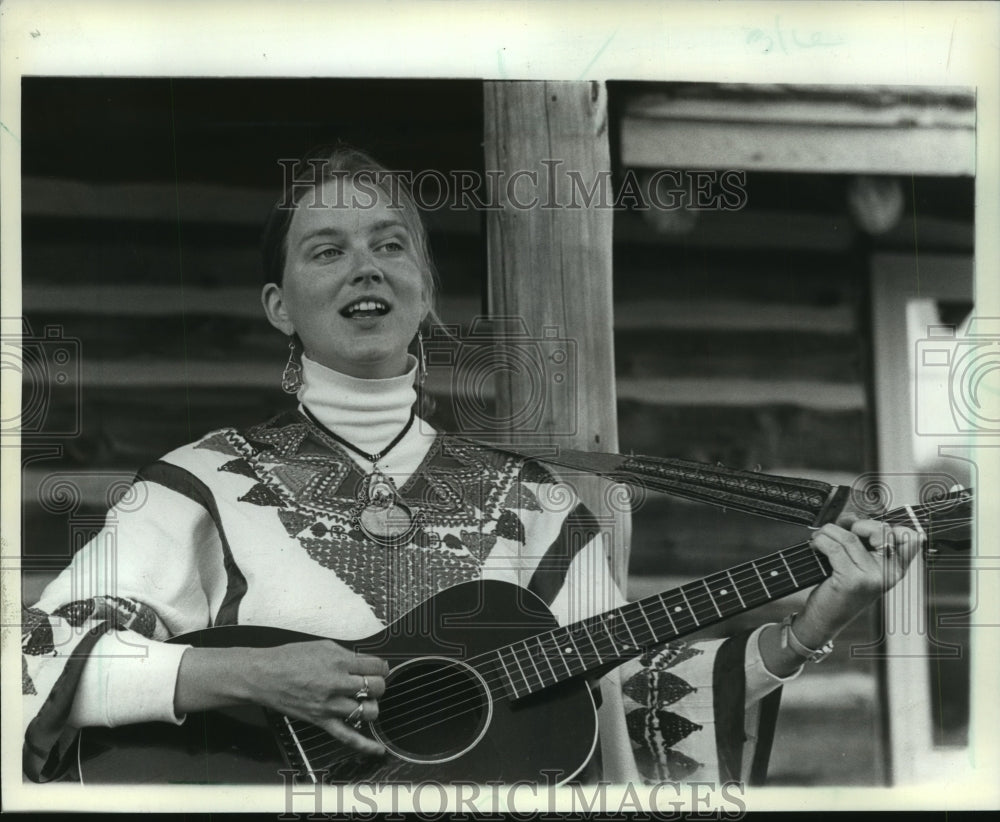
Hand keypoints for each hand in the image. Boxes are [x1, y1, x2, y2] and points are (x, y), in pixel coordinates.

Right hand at [247, 640, 388, 755]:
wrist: (264, 676)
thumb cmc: (288, 659)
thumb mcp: (323, 646)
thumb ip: (346, 655)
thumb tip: (364, 663)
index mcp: (339, 661)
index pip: (376, 666)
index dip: (381, 667)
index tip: (379, 669)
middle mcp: (337, 683)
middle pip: (376, 688)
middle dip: (378, 685)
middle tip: (371, 683)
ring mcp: (330, 705)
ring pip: (368, 711)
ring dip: (372, 706)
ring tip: (365, 701)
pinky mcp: (321, 720)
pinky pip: (347, 736)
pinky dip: (365, 745)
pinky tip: (377, 748)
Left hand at [792, 514, 924, 649]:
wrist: (826, 617)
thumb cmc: (841, 587)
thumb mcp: (859, 562)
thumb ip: (862, 539)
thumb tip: (852, 516)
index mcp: (896, 567)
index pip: (908, 537)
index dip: (887, 526)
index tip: (864, 529)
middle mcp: (889, 573)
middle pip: (879, 529)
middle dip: (854, 524)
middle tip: (838, 532)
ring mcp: (872, 577)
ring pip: (850, 537)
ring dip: (828, 532)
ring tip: (820, 537)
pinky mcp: (852, 580)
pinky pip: (834, 547)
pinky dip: (820, 541)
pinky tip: (816, 545)